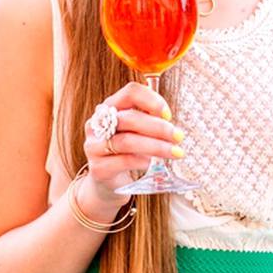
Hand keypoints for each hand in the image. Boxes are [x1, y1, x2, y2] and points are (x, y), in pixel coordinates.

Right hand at [78, 83, 183, 218]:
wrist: (109, 180)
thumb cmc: (128, 150)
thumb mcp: (138, 130)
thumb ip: (149, 119)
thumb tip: (168, 119)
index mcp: (110, 107)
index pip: (130, 92)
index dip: (152, 100)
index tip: (168, 115)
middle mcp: (97, 123)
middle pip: (129, 118)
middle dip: (159, 127)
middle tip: (178, 136)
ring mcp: (94, 146)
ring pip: (127, 141)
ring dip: (156, 146)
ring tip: (174, 152)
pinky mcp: (97, 168)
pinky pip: (123, 161)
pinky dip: (142, 161)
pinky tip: (154, 164)